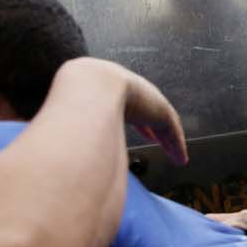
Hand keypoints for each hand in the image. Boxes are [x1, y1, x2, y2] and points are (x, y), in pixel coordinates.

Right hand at [62, 58, 187, 165]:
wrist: (89, 89)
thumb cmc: (74, 102)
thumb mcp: (75, 112)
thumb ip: (78, 126)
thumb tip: (66, 144)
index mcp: (113, 88)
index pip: (131, 105)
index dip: (139, 120)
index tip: (146, 131)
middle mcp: (134, 91)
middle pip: (150, 112)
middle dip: (155, 127)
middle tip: (160, 140)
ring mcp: (148, 100)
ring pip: (164, 123)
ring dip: (170, 141)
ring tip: (177, 156)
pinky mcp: (161, 112)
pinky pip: (172, 131)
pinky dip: (176, 145)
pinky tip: (180, 158)